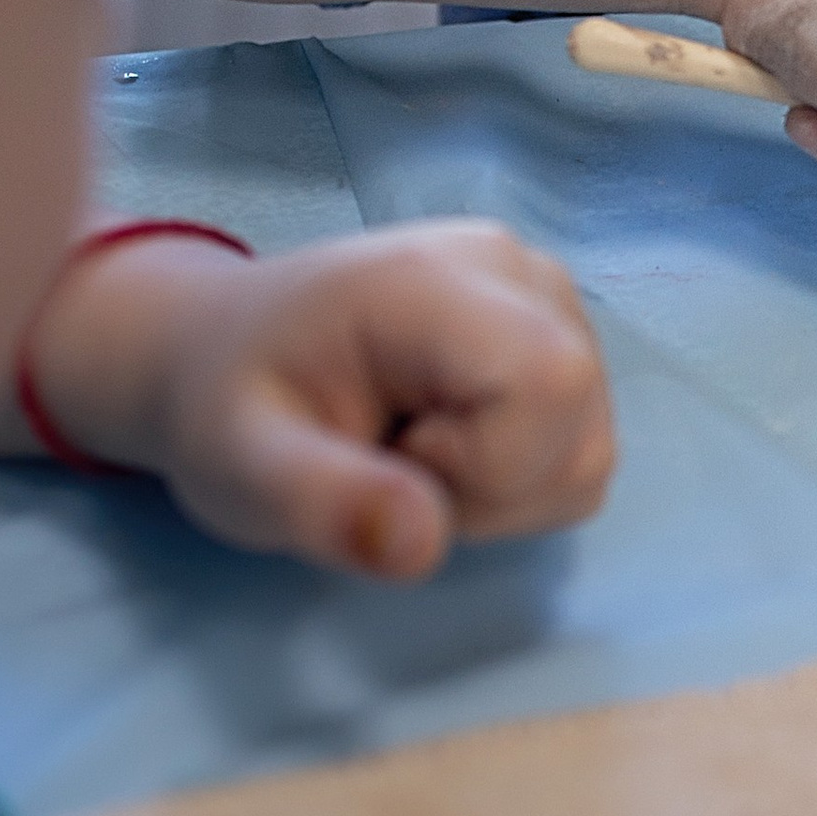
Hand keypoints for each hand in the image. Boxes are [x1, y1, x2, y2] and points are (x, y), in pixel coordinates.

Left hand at [25, 219, 615, 576]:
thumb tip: (422, 547)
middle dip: (489, 490)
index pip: (548, 383)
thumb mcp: (241, 468)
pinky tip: (446, 445)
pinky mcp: (559, 328)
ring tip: (410, 453)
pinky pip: (584, 441)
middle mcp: (517, 268)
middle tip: (389, 463)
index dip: (484, 466)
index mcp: (436, 278)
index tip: (388, 459)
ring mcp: (547, 293)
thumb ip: (325, 504)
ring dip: (505, 490)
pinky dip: (521, 476)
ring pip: (590, 444)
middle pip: (579, 421)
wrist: (227, 351)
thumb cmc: (231, 405)